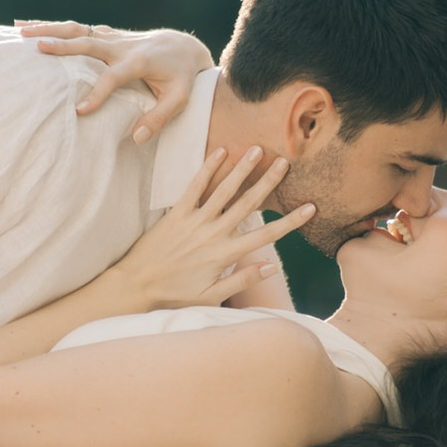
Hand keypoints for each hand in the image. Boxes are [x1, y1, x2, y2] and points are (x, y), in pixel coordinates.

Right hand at [16, 21, 213, 143]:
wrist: (185, 47)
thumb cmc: (183, 78)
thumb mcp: (180, 99)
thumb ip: (160, 118)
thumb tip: (138, 138)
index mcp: (138, 61)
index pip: (113, 77)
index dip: (97, 94)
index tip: (79, 111)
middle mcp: (122, 45)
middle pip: (88, 42)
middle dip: (62, 46)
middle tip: (36, 48)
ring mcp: (113, 38)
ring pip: (77, 29)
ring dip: (49, 28)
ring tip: (19, 30)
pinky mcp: (106, 36)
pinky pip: (76, 30)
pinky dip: (52, 27)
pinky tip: (26, 27)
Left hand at [115, 146, 312, 309]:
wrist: (136, 285)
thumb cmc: (175, 295)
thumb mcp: (212, 296)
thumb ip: (242, 280)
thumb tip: (272, 266)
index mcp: (225, 255)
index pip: (266, 235)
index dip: (290, 221)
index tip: (310, 207)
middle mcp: (213, 234)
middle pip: (248, 204)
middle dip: (268, 182)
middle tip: (285, 163)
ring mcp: (194, 221)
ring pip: (224, 190)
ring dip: (242, 169)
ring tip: (258, 150)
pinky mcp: (176, 213)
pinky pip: (194, 187)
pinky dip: (208, 169)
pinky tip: (220, 152)